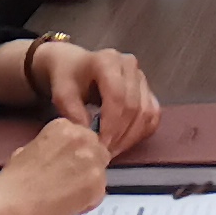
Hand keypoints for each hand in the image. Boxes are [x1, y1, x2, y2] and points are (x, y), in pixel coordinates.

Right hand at [0, 119, 110, 214]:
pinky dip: (87, 202)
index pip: (83, 138)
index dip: (75, 154)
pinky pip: (99, 194)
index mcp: (64, 126)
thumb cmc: (13, 181)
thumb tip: (59, 156)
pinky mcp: (96, 185)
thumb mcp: (29, 149)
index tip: (66, 165)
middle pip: (97, 152)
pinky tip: (67, 205)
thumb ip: (51, 147)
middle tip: (68, 182)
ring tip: (64, 196)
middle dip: (86, 166)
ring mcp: (91, 161)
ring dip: (87, 185)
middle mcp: (82, 138)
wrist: (9, 204)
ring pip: (100, 173)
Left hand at [34, 44, 163, 150]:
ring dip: (131, 137)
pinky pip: (153, 114)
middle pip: (133, 106)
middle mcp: (129, 65)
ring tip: (113, 151)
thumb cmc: (67, 78)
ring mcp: (141, 77)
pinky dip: (141, 132)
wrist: (75, 66)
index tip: (100, 145)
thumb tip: (89, 137)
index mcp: (107, 61)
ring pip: (147, 112)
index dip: (111, 124)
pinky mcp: (148, 89)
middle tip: (105, 153)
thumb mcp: (62, 93)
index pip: (117, 96)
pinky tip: (125, 143)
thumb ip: (73, 113)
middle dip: (120, 134)